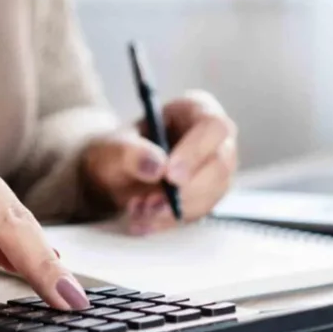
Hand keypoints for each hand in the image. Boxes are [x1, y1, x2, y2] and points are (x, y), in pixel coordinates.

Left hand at [83, 90, 237, 233]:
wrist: (113, 176)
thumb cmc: (118, 152)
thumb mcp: (112, 148)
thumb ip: (130, 152)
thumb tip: (157, 167)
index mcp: (195, 110)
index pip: (213, 127)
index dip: (195, 152)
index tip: (170, 176)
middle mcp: (213, 139)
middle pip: (220, 164)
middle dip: (186, 190)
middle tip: (151, 203)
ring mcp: (215, 169)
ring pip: (212, 194)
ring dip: (174, 209)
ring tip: (138, 210)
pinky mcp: (208, 196)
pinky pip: (199, 213)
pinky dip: (169, 221)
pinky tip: (143, 220)